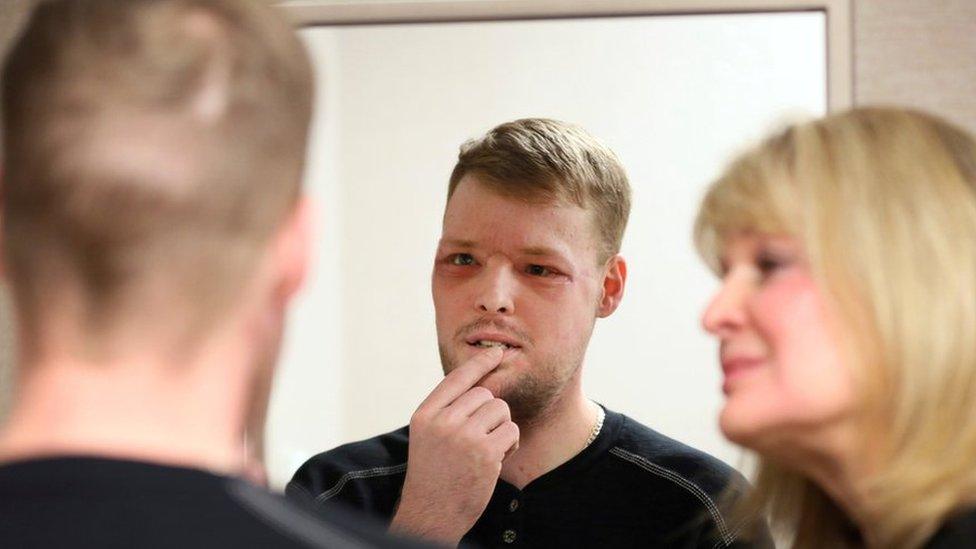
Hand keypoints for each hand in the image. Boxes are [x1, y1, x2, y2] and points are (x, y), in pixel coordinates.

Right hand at [390, 347, 519, 544]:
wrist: (432, 514)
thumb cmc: (433, 475)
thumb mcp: (428, 436)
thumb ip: (447, 410)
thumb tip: (481, 384)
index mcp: (425, 415)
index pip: (456, 379)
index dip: (479, 364)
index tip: (496, 353)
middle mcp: (442, 422)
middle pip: (484, 394)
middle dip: (491, 413)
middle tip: (481, 437)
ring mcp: (464, 437)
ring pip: (500, 410)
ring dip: (501, 428)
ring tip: (487, 449)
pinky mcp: (485, 453)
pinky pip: (511, 430)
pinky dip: (510, 444)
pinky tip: (495, 459)